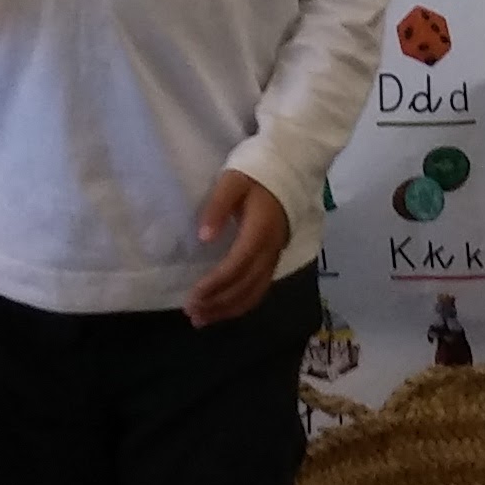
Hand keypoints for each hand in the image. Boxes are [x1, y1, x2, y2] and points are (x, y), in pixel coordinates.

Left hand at [182, 169, 287, 326]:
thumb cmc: (258, 171)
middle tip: (192, 314)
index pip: (235, 267)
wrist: (293, 165)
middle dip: (218, 303)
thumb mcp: (233, 180)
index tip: (192, 297)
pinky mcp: (276, 255)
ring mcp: (275, 254)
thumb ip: (217, 207)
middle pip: (245, 286)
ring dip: (229, 309)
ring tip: (203, 319)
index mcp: (259, 231)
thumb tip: (203, 237)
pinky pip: (261, 287)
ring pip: (254, 291)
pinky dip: (243, 302)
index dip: (214, 286)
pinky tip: (227, 308)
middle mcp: (270, 249)